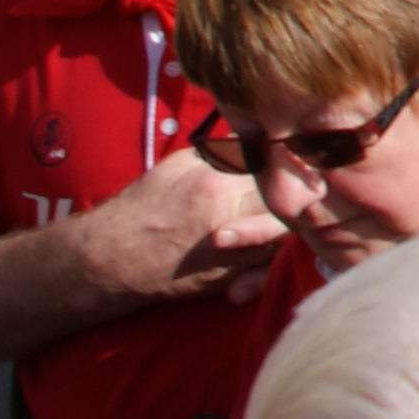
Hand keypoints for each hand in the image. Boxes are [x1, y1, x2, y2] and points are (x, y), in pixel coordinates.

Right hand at [78, 147, 283, 304]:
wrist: (110, 257)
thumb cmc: (142, 205)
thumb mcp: (179, 165)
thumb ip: (222, 152)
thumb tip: (255, 136)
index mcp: (217, 187)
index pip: (275, 169)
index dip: (290, 163)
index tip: (299, 155)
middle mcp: (228, 222)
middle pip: (288, 206)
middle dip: (300, 195)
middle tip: (309, 186)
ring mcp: (229, 257)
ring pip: (285, 239)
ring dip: (293, 225)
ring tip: (296, 213)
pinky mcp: (226, 282)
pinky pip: (267, 267)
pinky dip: (275, 254)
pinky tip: (275, 241)